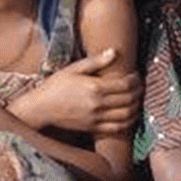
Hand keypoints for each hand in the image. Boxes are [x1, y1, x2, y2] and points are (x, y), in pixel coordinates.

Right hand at [20, 48, 140, 135]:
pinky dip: (128, 122)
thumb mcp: (74, 68)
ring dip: (136, 107)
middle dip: (139, 92)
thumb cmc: (56, 85)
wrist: (40, 108)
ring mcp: (95, 118)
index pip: (125, 85)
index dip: (135, 80)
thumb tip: (115, 51)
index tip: (136, 75)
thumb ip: (96, 61)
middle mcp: (97, 104)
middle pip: (129, 99)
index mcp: (94, 87)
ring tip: (138, 99)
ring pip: (126, 115)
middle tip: (140, 86)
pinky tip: (130, 115)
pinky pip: (116, 128)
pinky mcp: (92, 128)